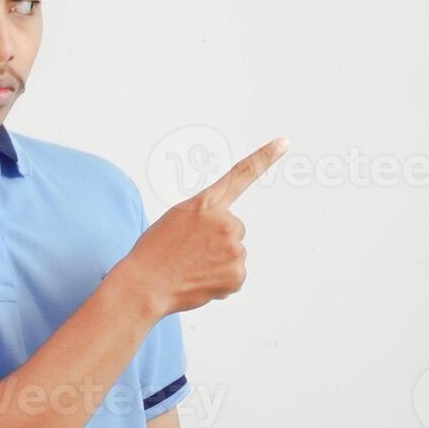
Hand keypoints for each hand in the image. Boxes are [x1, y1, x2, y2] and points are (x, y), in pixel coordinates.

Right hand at [116, 137, 288, 316]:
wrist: (145, 285)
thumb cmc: (155, 252)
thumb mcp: (177, 219)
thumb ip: (207, 218)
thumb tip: (230, 240)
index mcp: (206, 203)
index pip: (241, 174)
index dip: (264, 157)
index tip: (283, 142)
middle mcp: (225, 222)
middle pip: (234, 229)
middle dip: (217, 241)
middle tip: (190, 252)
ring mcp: (234, 249)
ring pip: (234, 253)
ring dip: (217, 262)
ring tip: (191, 268)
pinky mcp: (237, 274)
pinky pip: (235, 275)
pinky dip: (220, 281)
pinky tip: (200, 281)